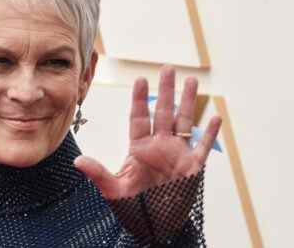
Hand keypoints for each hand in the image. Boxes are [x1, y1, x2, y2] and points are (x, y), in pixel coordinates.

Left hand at [74, 65, 221, 199]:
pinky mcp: (193, 167)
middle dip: (166, 91)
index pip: (139, 118)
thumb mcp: (114, 190)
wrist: (156, 225)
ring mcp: (177, 155)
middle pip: (164, 113)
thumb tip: (78, 162)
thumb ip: (98, 174)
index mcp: (140, 148)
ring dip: (188, 102)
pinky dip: (209, 133)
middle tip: (167, 68)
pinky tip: (215, 117)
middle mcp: (159, 147)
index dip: (140, 99)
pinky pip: (202, 147)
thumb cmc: (133, 208)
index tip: (140, 80)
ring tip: (191, 81)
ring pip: (184, 122)